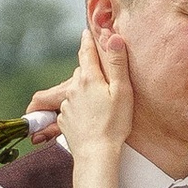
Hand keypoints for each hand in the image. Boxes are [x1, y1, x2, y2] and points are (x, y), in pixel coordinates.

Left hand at [53, 21, 135, 166]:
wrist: (96, 154)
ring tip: (99, 102)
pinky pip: (72, 108)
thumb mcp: (122, 91)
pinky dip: (79, 109)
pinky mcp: (65, 120)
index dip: (87, 40)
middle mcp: (74, 88)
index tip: (86, 32)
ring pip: (76, 91)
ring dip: (84, 91)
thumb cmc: (114, 124)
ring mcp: (67, 105)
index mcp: (89, 78)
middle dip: (90, 70)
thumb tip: (113, 36)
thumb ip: (117, 63)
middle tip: (102, 75)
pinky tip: (91, 118)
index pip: (86, 52)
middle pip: (82, 72)